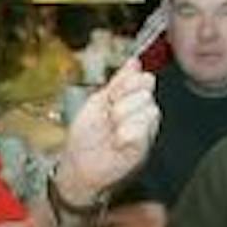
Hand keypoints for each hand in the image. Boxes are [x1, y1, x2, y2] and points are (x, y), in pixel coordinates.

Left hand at [57, 61, 157, 199]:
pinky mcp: (144, 150)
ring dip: (122, 119)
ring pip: (148, 111)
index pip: (144, 79)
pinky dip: (126, 134)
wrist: (78, 165)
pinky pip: (143, 130)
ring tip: (111, 130)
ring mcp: (146, 132)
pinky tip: (116, 141)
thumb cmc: (87, 136)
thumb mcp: (99, 101)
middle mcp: (144, 114)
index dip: (126, 84)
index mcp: (133, 100)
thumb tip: (134, 62)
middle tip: (108, 117)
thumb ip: (118, 82)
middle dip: (122, 103)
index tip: (110, 96)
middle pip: (146, 93)